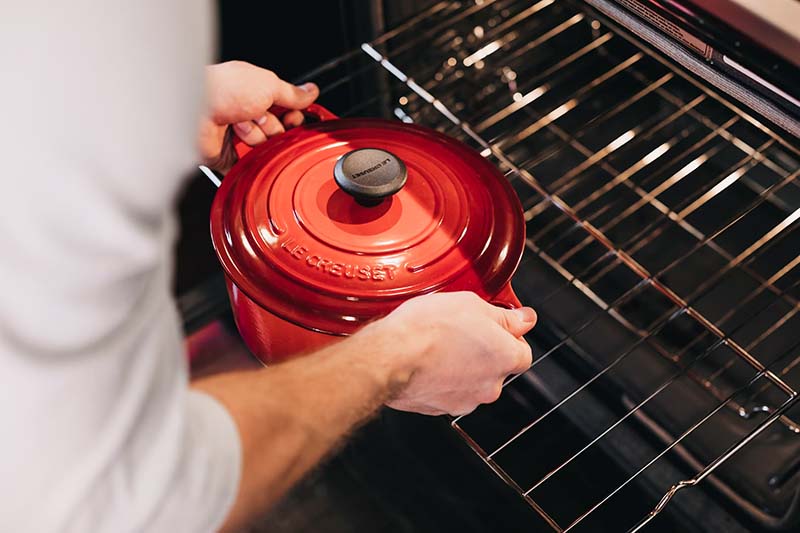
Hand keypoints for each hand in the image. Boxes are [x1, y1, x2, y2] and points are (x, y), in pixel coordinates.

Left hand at [199, 61, 318, 171]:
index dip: (294, 118)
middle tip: (258, 116)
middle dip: (272, 127)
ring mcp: (239, 136)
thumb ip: (292, 94)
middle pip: (279, 132)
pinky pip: (251, 165)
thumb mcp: (268, 85)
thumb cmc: (225, 89)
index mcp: (258, 95)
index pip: (288, 113)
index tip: (294, 118)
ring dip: (256, 137)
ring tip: (239, 126)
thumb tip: (311, 92)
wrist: (195, 109)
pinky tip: (237, 142)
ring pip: (266, 148)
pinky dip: (248, 157)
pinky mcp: (229, 157)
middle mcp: (248, 115)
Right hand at [373, 292, 535, 415]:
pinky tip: (426, 361)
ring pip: (471, 382)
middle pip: (496, 368)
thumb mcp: (472, 304)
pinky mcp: (439, 409)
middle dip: (483, 352)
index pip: (522, 352)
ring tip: (439, 345)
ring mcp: (465, 401)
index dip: (509, 337)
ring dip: (461, 366)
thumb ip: (505, 316)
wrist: (390, 356)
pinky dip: (441, 379)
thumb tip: (524, 318)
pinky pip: (447, 392)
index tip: (495, 326)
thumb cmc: (428, 328)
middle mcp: (490, 386)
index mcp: (505, 358)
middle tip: (461, 331)